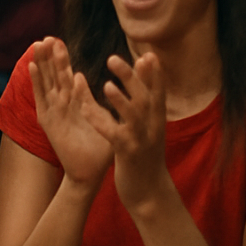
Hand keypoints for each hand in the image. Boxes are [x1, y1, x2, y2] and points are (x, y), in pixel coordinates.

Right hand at [27, 37, 112, 188]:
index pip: (67, 76)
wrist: (88, 174)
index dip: (61, 59)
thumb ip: (101, 103)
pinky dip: (36, 81)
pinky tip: (32, 66)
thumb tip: (103, 84)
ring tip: (38, 44)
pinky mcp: (48, 120)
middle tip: (45, 37)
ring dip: (42, 63)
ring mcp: (53, 111)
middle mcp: (62, 105)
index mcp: (76, 104)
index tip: (57, 40)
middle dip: (49, 56)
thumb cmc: (100, 151)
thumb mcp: (105, 121)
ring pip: (48, 81)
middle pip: (54, 75)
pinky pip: (42, 97)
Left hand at [81, 53, 172, 214]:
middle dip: (132, 78)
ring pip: (133, 117)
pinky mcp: (127, 154)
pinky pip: (113, 135)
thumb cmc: (145, 155)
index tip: (149, 54)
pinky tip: (87, 111)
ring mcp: (141, 141)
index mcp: (156, 120)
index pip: (158, 92)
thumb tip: (144, 80)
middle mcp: (152, 128)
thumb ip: (147, 106)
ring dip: (121, 100)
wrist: (150, 192)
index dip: (155, 74)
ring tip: (107, 84)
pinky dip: (102, 122)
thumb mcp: (149, 129)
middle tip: (113, 58)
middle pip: (145, 99)